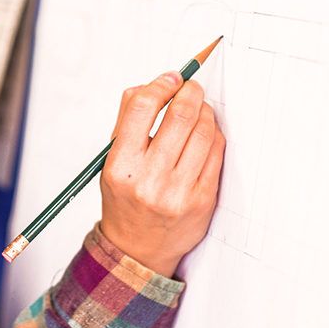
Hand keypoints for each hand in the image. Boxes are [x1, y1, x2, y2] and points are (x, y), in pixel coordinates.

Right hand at [99, 72, 224, 277]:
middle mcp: (148, 179)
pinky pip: (216, 153)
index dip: (161, 85)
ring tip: (199, 109)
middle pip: (180, 115)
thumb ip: (128, 120)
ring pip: (203, 131)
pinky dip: (214, 135)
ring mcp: (178, 191)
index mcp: (120, 165)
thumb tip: (154, 84)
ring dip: (205, 111)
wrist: (137, 249)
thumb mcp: (111, 160)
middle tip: (192, 87)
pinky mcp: (202, 200)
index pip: (142, 108)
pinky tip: (206, 133)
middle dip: (190, 92)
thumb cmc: (125, 198)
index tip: (171, 78)